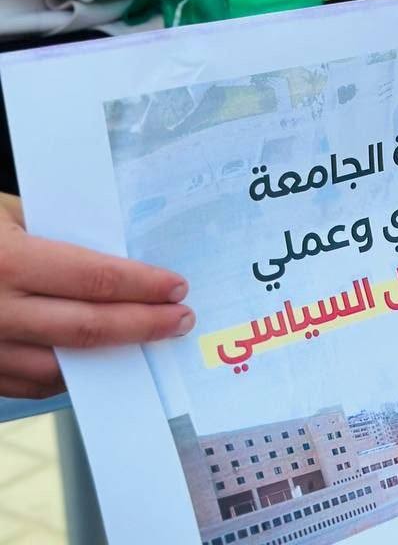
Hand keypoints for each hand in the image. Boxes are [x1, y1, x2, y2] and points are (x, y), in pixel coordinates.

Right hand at [0, 193, 193, 399]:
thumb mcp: (4, 212)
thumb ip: (55, 232)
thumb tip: (114, 251)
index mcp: (8, 262)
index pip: (97, 280)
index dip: (144, 286)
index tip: (178, 287)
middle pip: (88, 328)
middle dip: (144, 326)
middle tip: (180, 320)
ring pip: (60, 367)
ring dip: (110, 359)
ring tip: (146, 342)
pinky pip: (26, 385)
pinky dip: (66, 376)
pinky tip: (92, 362)